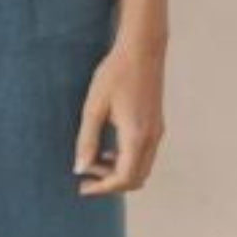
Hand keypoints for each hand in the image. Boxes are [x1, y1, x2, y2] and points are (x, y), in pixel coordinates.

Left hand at [72, 38, 166, 195]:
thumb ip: (87, 140)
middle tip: (85, 175)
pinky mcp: (156, 125)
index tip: (81, 186)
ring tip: (93, 160)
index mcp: (136, 136)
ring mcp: (157, 132)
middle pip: (136, 179)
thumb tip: (79, 169)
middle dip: (110, 183)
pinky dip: (127, 160)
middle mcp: (152, 138)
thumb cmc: (115, 74)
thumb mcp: (94, 107)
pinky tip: (108, 148)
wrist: (142, 50)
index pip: (123, 178)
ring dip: (119, 172)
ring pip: (141, 168)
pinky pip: (144, 155)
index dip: (102, 187)